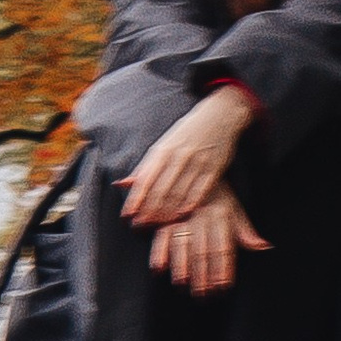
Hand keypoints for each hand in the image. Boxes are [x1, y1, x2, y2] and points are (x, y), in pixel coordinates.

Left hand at [122, 88, 250, 227]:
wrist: (219, 116)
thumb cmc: (187, 133)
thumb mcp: (164, 145)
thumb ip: (145, 167)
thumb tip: (121, 184)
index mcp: (163, 150)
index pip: (146, 179)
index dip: (136, 199)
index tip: (128, 215)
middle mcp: (178, 157)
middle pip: (161, 190)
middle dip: (149, 209)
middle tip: (141, 225)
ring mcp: (197, 163)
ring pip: (179, 193)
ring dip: (167, 211)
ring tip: (158, 225)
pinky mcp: (214, 169)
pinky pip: (200, 191)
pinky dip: (190, 204)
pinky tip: (182, 215)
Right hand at [148, 184, 270, 297]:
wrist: (193, 167)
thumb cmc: (217, 195)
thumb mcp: (234, 209)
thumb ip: (246, 232)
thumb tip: (264, 247)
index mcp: (221, 214)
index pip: (223, 246)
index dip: (223, 268)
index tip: (223, 287)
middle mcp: (201, 215)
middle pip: (201, 249)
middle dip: (202, 273)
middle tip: (203, 293)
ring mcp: (181, 215)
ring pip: (181, 243)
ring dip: (181, 264)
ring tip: (183, 283)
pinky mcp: (164, 215)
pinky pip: (160, 234)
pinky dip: (158, 251)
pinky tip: (159, 268)